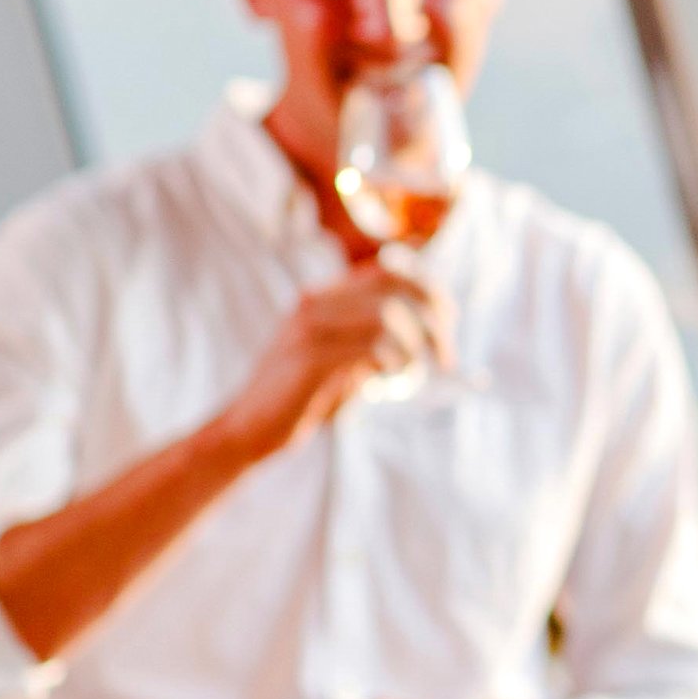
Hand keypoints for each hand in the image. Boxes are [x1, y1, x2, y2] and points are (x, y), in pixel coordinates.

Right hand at [215, 267, 452, 459]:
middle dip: (433, 320)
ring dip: (415, 346)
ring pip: (386, 316)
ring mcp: (309, 329)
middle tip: (446, 356)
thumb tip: (427, 332)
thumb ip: (373, 342)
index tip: (449, 319)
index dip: (427, 288)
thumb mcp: (343, 361)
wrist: (248, 428)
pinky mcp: (309, 358)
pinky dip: (393, 362)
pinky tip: (389, 380)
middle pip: (393, 288)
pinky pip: (369, 347)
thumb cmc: (302, 398)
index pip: (386, 270)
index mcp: (323, 300)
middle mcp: (315, 304)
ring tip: (411, 373)